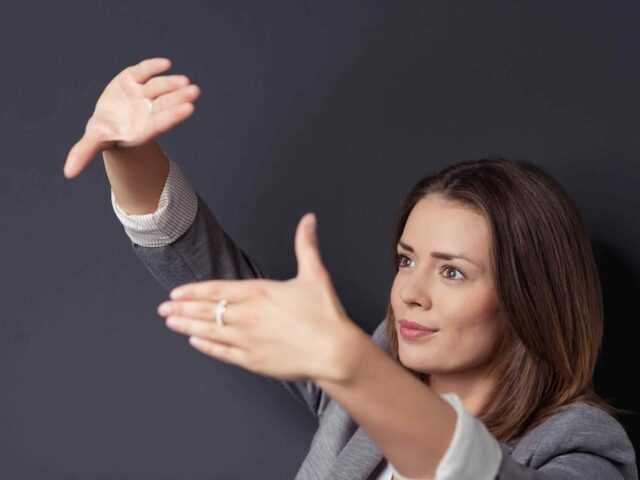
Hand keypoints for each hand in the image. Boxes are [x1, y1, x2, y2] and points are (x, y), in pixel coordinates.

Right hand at [63, 57, 199, 177]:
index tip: (189, 109)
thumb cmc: (107, 133)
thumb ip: (84, 154)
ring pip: (160, 88)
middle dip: (179, 98)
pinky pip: (147, 72)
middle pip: (166, 104)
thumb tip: (68, 174)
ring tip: (186, 82)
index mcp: (142, 128)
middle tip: (194, 92)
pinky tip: (166, 64)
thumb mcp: (95, 141)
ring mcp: (142, 94)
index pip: (161, 122)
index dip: (174, 115)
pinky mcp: (135, 79)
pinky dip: (155, 67)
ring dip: (171, 84)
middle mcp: (146, 110)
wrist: (112, 119)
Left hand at [157, 213, 358, 381]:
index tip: (176, 293)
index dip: (193, 292)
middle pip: (206, 310)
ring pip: (209, 331)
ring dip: (187, 326)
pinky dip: (206, 346)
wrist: (334, 352)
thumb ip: (306, 245)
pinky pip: (222, 352)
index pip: (216, 290)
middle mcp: (247, 316)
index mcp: (258, 293)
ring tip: (170, 323)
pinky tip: (194, 342)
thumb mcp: (315, 274)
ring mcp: (247, 340)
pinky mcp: (252, 360)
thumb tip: (309, 219)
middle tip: (163, 309)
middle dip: (182, 309)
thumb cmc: (325, 314)